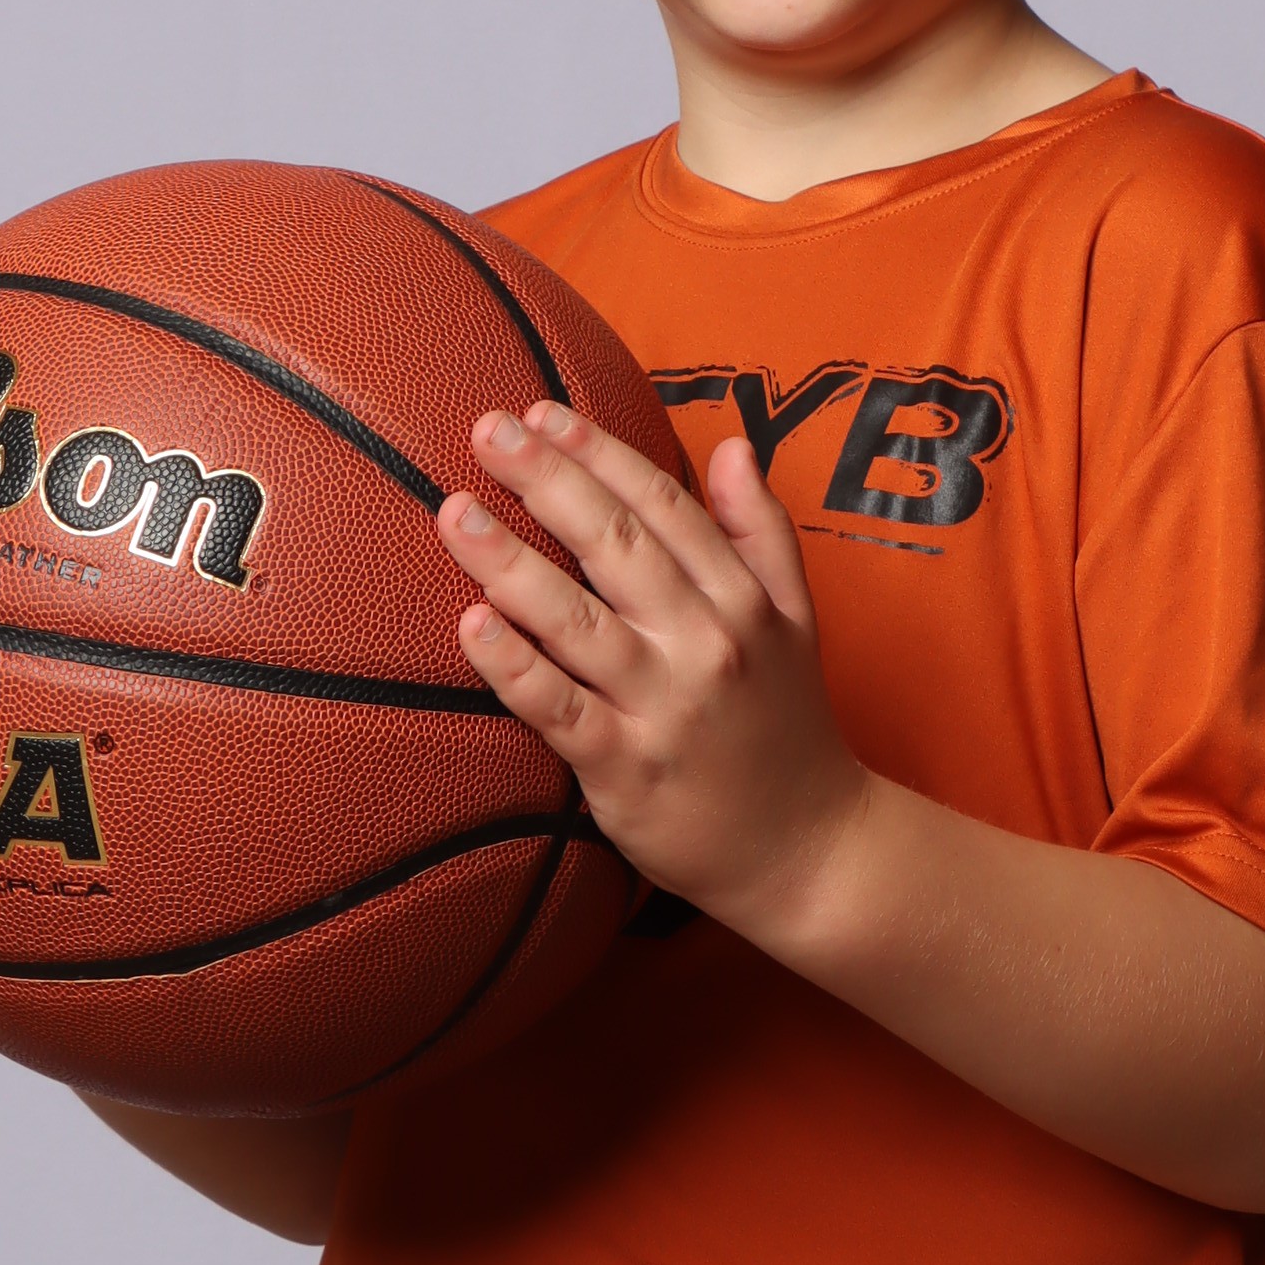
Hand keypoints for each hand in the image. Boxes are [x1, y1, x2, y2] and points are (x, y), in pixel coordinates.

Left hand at [440, 406, 869, 937]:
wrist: (810, 851)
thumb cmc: (788, 730)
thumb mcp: (796, 622)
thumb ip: (762, 533)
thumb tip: (730, 446)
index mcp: (740, 599)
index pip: (662, 505)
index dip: (599, 453)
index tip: (542, 413)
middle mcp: (704, 643)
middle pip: (614, 544)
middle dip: (546, 480)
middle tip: (485, 429)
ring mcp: (663, 708)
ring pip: (576, 620)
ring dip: (510, 561)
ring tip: (454, 512)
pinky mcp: (626, 772)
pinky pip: (560, 711)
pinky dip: (514, 669)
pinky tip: (470, 627)